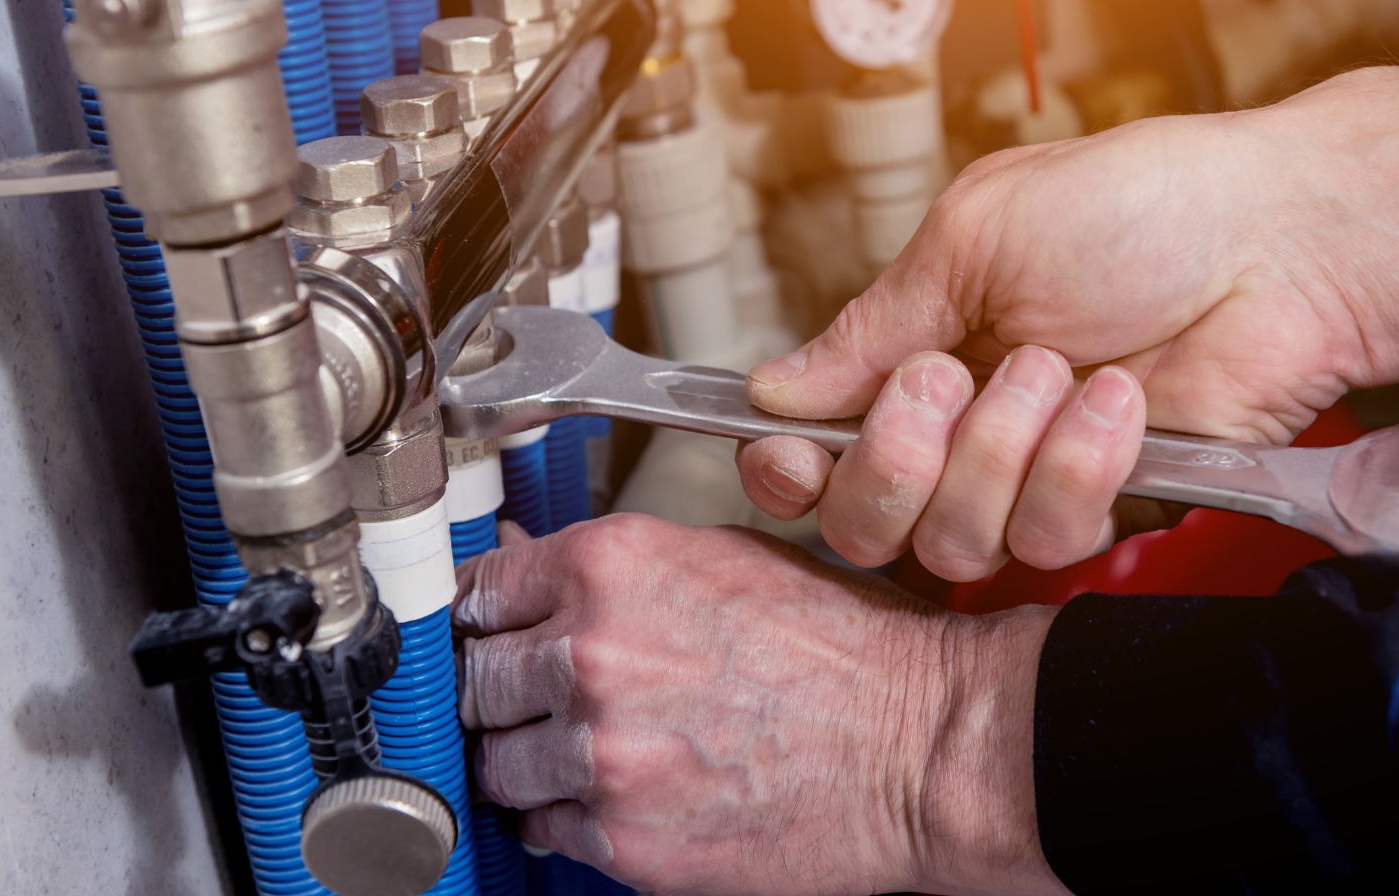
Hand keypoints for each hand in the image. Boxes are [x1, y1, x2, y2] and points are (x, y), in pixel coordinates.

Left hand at [454, 517, 1065, 895]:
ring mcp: (602, 754)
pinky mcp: (625, 839)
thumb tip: (534, 576)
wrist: (924, 743)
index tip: (491, 634)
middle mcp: (593, 653)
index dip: (487, 616)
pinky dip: (573, 817)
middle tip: (555, 697)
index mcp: (613, 566)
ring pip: (498, 763)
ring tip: (602, 749)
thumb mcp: (728, 559)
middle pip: (474, 680)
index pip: (477, 590)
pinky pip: (546, 829)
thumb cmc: (851, 650)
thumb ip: (620, 570)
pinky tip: (630, 792)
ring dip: (533, 759)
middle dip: (508, 691)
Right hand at [738, 58, 1398, 580]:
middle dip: (895, 458)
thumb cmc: (1140, 207)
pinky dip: (1080, 465)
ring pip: (953, 542)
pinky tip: (1120, 401)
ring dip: (1000, 449)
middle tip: (949, 377)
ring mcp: (1030, 479)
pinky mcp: (1106, 512)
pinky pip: (1048, 538)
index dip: (786, 469)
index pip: (812, 449)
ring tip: (1061, 368)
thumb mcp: (975, 237)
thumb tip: (775, 387)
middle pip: (865, 523)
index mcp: (915, 352)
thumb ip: (872, 326)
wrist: (1279, 242)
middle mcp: (961, 431)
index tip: (790, 454)